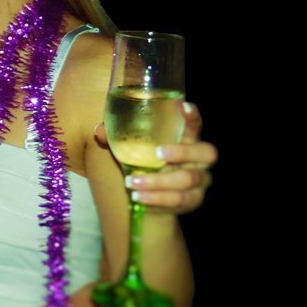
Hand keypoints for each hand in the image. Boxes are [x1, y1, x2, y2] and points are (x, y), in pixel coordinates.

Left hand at [96, 102, 218, 213]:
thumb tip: (100, 130)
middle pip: (206, 153)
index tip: (184, 106)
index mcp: (185, 139)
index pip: (195, 125)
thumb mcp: (132, 149)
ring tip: (132, 182)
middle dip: (183, 152)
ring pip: (188, 179)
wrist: (152, 198)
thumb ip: (118, 137)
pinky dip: (157, 198)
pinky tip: (139, 196)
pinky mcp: (194, 200)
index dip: (192, 117)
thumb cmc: (145, 163)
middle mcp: (199, 159)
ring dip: (158, 181)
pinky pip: (179, 200)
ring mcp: (199, 180)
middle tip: (158, 153)